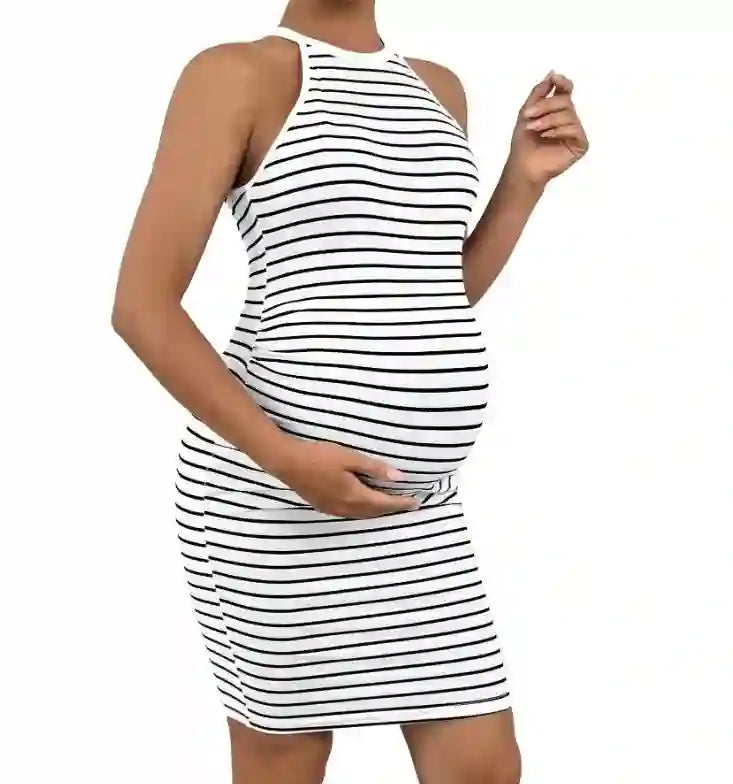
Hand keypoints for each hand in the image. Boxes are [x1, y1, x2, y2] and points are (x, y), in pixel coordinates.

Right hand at [272, 438, 419, 517]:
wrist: (287, 463)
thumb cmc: (320, 456)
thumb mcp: (350, 457)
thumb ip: (375, 468)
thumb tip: (399, 477)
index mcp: (354, 495)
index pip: (384, 503)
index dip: (401, 503)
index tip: (416, 502)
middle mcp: (346, 508)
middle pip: (374, 512)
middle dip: (391, 509)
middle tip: (407, 505)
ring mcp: (334, 510)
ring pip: (362, 515)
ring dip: (377, 512)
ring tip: (390, 506)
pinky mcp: (325, 507)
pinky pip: (351, 514)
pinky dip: (363, 512)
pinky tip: (365, 506)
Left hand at [507, 70, 588, 186]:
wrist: (523, 166)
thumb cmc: (523, 143)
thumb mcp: (526, 112)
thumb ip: (539, 92)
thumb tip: (552, 73)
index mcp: (557, 110)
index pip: (566, 91)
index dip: (563, 83)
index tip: (555, 79)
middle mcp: (569, 118)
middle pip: (565, 101)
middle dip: (545, 106)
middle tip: (529, 115)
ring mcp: (576, 131)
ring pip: (569, 115)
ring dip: (548, 120)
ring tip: (534, 129)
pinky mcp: (581, 144)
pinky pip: (574, 130)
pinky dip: (558, 131)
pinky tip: (546, 137)